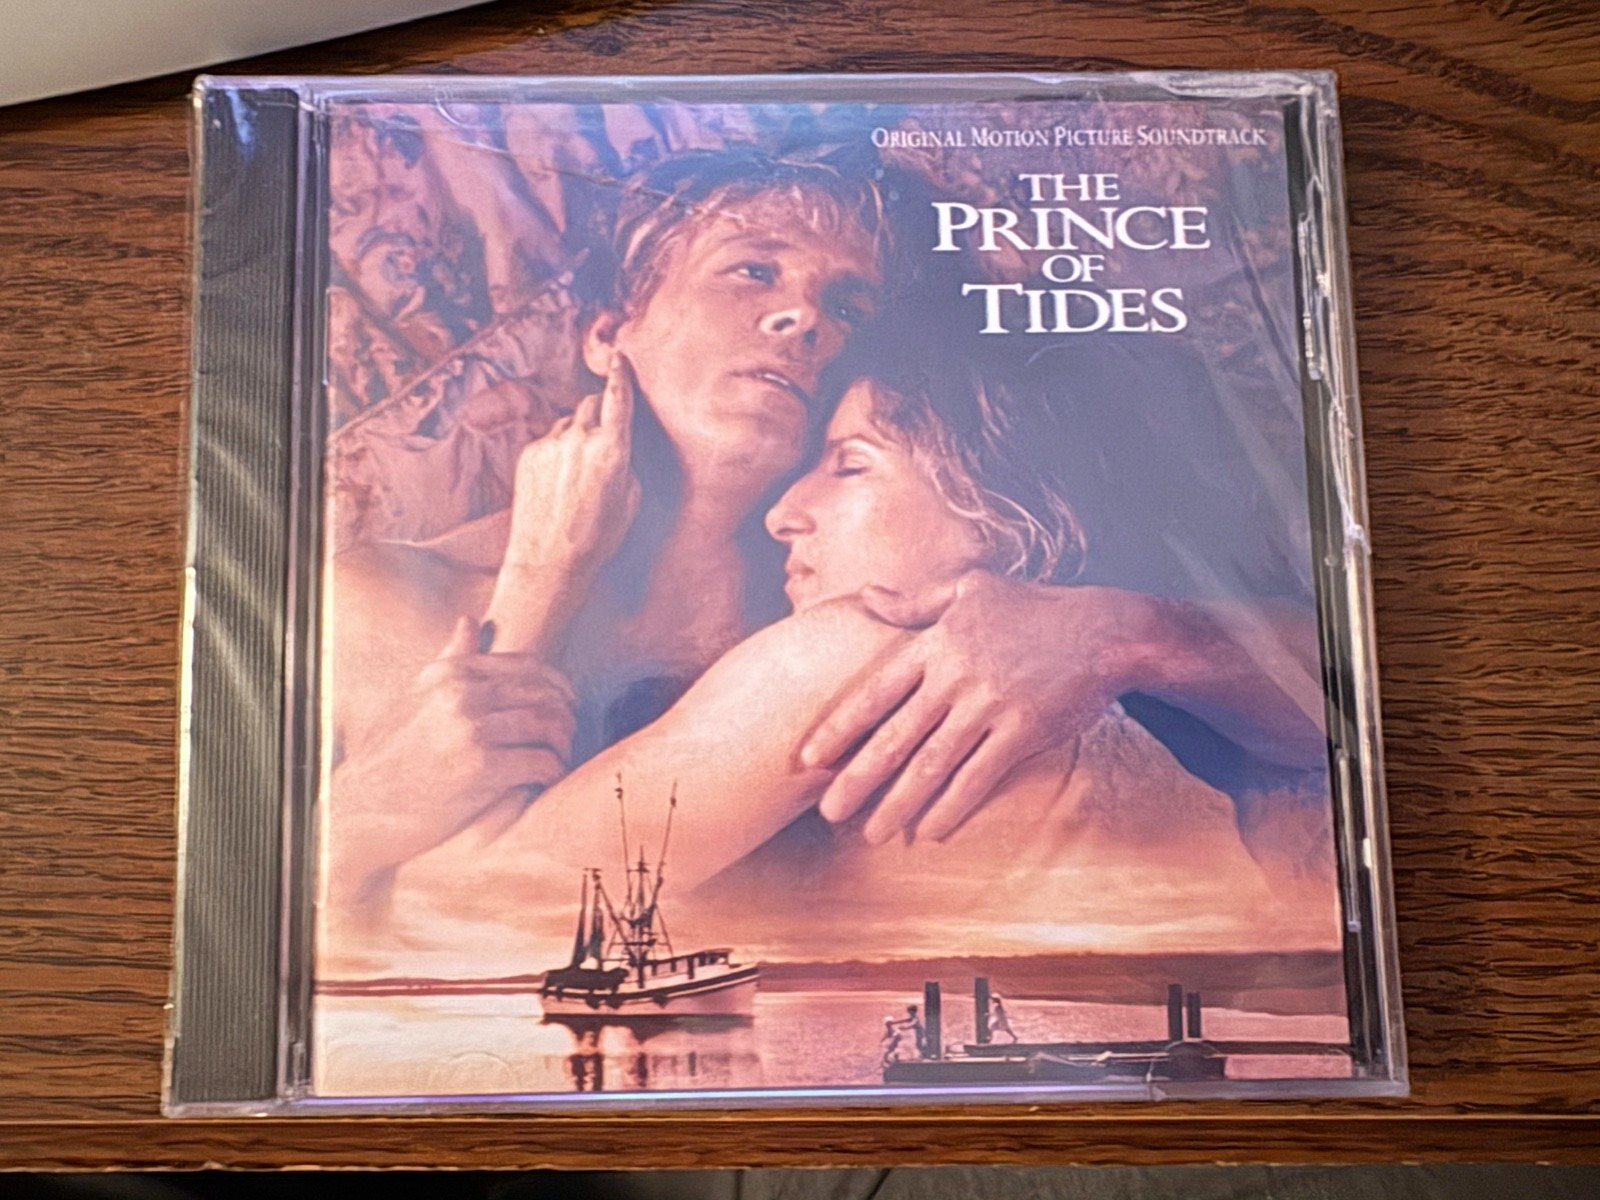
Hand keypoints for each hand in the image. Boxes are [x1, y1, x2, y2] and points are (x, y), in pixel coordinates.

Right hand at [332, 616, 577, 890]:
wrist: (363, 807)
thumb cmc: (393, 754)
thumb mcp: (417, 695)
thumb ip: (450, 658)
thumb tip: (470, 620)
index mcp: (451, 673)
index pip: (528, 665)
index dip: (559, 684)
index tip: (568, 704)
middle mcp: (461, 694)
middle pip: (544, 695)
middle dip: (566, 717)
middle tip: (568, 736)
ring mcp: (471, 730)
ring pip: (548, 727)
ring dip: (563, 746)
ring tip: (559, 759)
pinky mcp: (480, 768)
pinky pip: (541, 763)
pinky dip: (552, 772)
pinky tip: (547, 780)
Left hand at [489, 353, 641, 654]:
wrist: (548, 561)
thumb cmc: (598, 537)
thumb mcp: (632, 500)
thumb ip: (626, 462)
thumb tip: (618, 444)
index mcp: (612, 449)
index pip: (618, 399)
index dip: (620, 375)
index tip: (619, 359)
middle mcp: (580, 438)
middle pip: (591, 403)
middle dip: (599, 412)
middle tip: (602, 436)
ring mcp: (550, 444)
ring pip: (569, 422)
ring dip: (576, 434)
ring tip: (578, 472)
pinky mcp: (528, 454)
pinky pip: (548, 440)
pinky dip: (556, 451)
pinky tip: (558, 481)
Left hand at [800, 573, 1151, 843]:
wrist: (1105, 629)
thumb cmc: (1033, 608)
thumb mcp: (970, 590)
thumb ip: (914, 601)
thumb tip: (868, 598)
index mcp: (936, 644)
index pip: (875, 692)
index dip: (839, 728)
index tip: (808, 758)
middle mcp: (956, 677)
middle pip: (895, 736)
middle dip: (858, 779)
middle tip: (828, 813)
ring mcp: (990, 705)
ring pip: (932, 764)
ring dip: (898, 803)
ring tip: (872, 832)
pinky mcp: (1024, 730)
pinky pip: (979, 776)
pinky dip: (952, 806)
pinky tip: (929, 831)